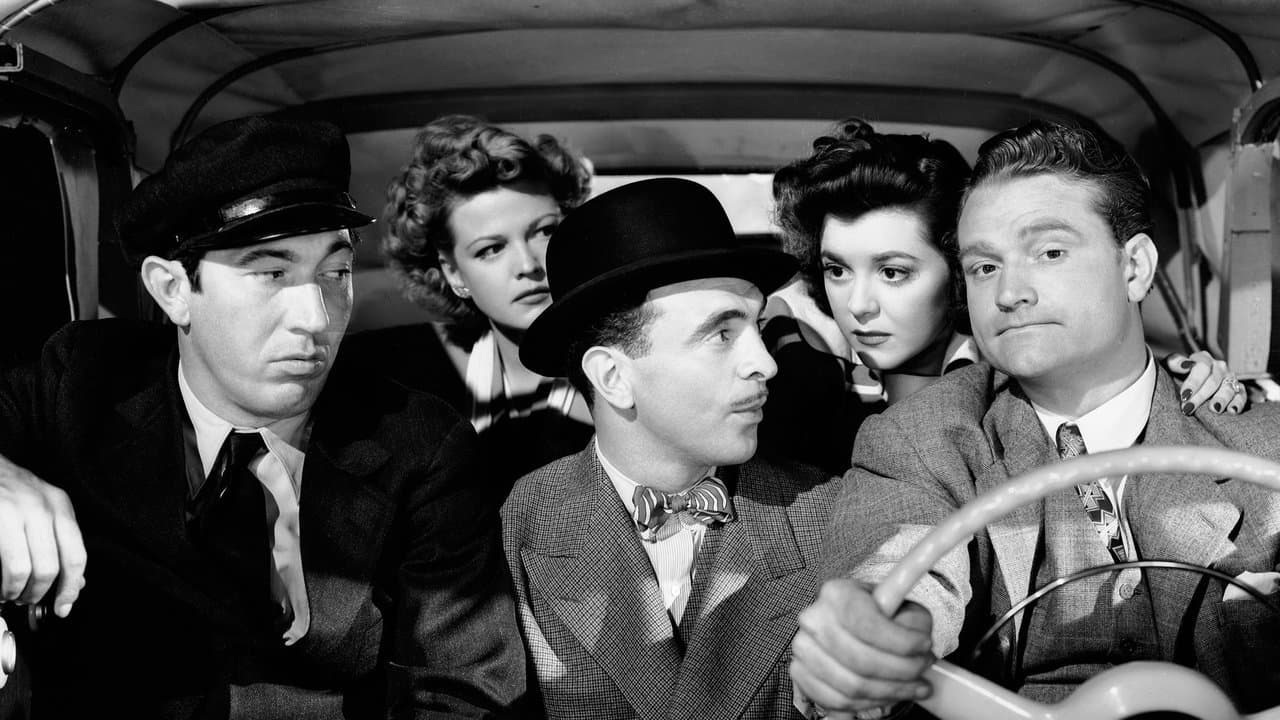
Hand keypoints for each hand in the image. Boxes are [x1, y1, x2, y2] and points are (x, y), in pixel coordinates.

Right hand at [0, 455, 84, 616]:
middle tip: (27, 600)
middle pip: (50, 567)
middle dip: (37, 593)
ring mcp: (13, 510)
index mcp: (60, 505)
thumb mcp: (42, 508)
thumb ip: (60, 542)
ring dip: (14, 590)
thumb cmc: (7, 490)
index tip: (64, 606)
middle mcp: (40, 506)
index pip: (76, 555)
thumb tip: (77, 582)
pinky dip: (0, 582)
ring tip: (8, 593)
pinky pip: (3, 561)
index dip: (71, 587)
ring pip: (22, 569)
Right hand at [791, 578, 934, 714]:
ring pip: (852, 686)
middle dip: (902, 672)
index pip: (868, 625)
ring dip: (891, 691)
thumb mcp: (904, 608)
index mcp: (837, 593)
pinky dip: (869, 704)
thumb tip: (920, 640)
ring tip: (913, 685)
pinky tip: (889, 695)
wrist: (854, 624)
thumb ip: (914, 622)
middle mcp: (813, 618)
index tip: (926, 647)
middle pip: (861, 661)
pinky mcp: (801, 673)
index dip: (902, 643)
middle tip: (924, 671)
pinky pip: (837, 701)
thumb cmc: (881, 617)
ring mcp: (803, 648)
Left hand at [1165, 351, 1245, 414]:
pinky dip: (1238, 403)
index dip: (1193, 382)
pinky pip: (1241, 396)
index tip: (1184, 395)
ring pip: (1228, 388)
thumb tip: (1185, 365)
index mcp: (1203, 358)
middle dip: (1201, 396)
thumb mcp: (1170, 366)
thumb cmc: (1176, 374)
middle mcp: (1219, 366)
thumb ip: (1175, 362)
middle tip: (1189, 408)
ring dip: (1221, 399)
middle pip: (1213, 380)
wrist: (1184, 382)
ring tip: (1213, 409)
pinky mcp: (1238, 389)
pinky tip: (1232, 411)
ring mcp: (1230, 378)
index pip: (1202, 367)